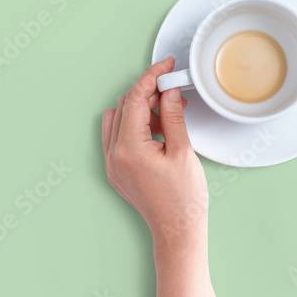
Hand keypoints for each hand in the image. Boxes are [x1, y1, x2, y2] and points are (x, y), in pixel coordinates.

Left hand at [101, 57, 208, 260]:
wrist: (177, 230)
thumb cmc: (184, 200)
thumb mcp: (183, 151)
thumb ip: (174, 116)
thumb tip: (168, 91)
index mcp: (129, 148)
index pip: (136, 98)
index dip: (152, 77)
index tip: (166, 67)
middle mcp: (114, 154)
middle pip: (125, 105)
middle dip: (149, 92)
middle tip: (174, 89)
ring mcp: (112, 163)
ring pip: (119, 118)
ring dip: (141, 108)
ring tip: (169, 114)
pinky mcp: (117, 169)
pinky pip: (119, 136)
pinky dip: (137, 125)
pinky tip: (159, 131)